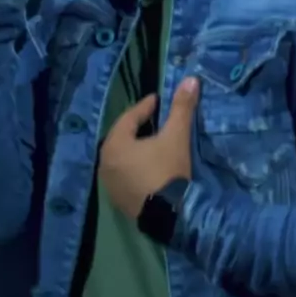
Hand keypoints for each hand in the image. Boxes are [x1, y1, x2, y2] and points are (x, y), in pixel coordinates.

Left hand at [99, 77, 199, 218]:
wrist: (170, 217)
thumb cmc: (168, 171)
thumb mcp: (176, 136)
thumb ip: (181, 108)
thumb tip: (190, 79)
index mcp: (114, 144)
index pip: (129, 118)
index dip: (145, 107)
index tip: (158, 100)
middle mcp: (105, 162)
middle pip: (122, 137)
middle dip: (138, 126)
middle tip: (155, 118)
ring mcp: (109, 184)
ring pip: (122, 157)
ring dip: (135, 147)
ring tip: (153, 141)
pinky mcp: (118, 200)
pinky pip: (125, 174)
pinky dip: (135, 166)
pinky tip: (148, 166)